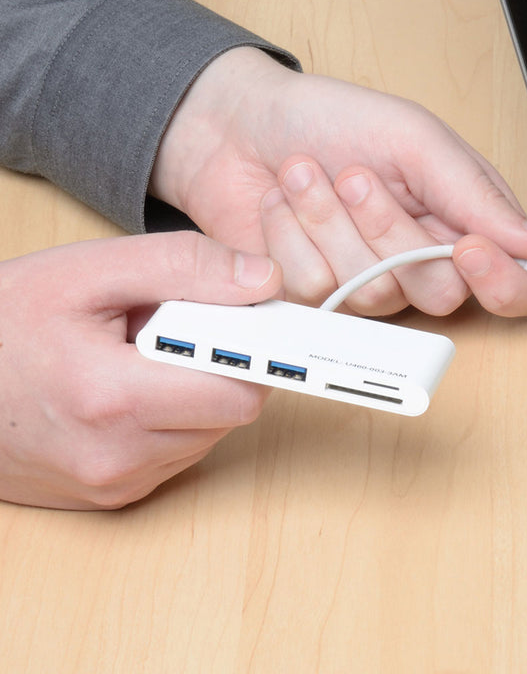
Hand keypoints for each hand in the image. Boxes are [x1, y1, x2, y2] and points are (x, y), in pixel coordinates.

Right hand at [0, 232, 279, 508]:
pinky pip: (176, 455)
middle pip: (230, 414)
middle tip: (176, 332)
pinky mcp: (110, 496)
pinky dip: (172, 420)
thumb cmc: (4, 322)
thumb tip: (263, 280)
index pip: (239, 392)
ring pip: (206, 436)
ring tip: (143, 360)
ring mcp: (113, 484)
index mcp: (114, 399)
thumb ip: (183, 267)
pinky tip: (132, 390)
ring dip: (196, 394)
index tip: (250, 325)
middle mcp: (117, 457)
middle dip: (220, 368)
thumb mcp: (89, 271)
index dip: (251, 353)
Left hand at [151, 47, 526, 316]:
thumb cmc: (334, 120)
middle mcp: (420, 263)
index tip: (468, 247)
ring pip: (373, 294)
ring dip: (332, 225)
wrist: (243, 123)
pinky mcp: (315, 296)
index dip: (501, 282)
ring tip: (308, 175)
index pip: (516, 287)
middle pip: (439, 295)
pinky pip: (316, 292)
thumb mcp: (416, 139)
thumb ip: (478, 196)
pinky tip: (284, 205)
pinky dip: (293, 238)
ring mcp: (367, 285)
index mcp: (461, 222)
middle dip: (389, 233)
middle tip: (356, 177)